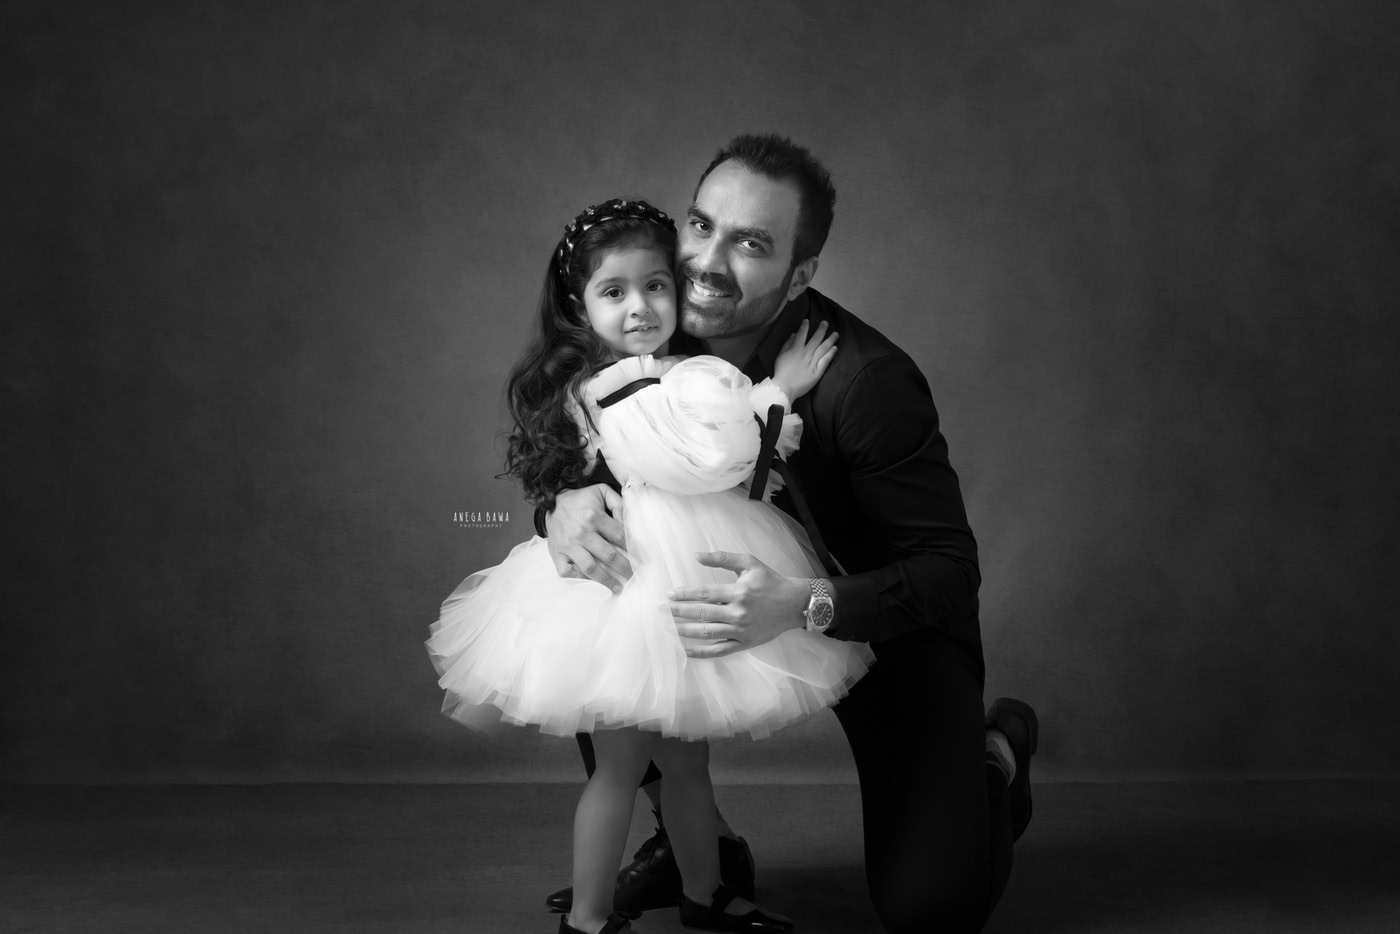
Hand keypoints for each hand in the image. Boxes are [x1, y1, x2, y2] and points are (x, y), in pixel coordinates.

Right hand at [543, 484, 631, 592]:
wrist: (552, 504)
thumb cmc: (580, 500)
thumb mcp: (601, 492)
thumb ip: (618, 504)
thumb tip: (629, 522)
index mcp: (594, 516)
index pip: (619, 536)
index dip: (633, 549)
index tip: (642, 559)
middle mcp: (581, 533)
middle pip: (609, 555)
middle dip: (625, 568)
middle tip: (634, 576)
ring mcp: (568, 546)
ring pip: (591, 568)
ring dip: (607, 580)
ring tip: (619, 588)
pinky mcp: (557, 555)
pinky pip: (569, 573)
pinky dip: (581, 580)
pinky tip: (594, 584)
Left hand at [667, 552, 809, 657]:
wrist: (794, 604)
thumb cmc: (770, 581)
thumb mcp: (749, 563)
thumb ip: (722, 558)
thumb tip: (696, 555)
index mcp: (738, 592)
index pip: (704, 594)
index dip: (684, 595)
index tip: (668, 595)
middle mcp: (738, 612)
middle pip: (701, 613)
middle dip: (678, 612)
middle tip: (661, 611)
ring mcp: (740, 630)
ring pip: (707, 633)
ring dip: (685, 631)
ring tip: (668, 628)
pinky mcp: (744, 643)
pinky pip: (719, 650)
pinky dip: (701, 652)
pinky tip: (686, 650)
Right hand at [772, 319, 837, 400]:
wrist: (785, 387)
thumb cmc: (781, 372)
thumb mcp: (780, 355)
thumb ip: (787, 344)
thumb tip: (793, 334)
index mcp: (796, 349)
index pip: (801, 334)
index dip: (805, 326)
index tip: (807, 320)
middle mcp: (806, 353)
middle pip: (816, 338)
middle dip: (821, 329)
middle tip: (826, 323)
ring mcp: (813, 362)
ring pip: (823, 348)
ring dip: (830, 339)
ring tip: (836, 334)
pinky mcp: (818, 371)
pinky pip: (826, 360)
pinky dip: (831, 353)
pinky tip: (835, 348)